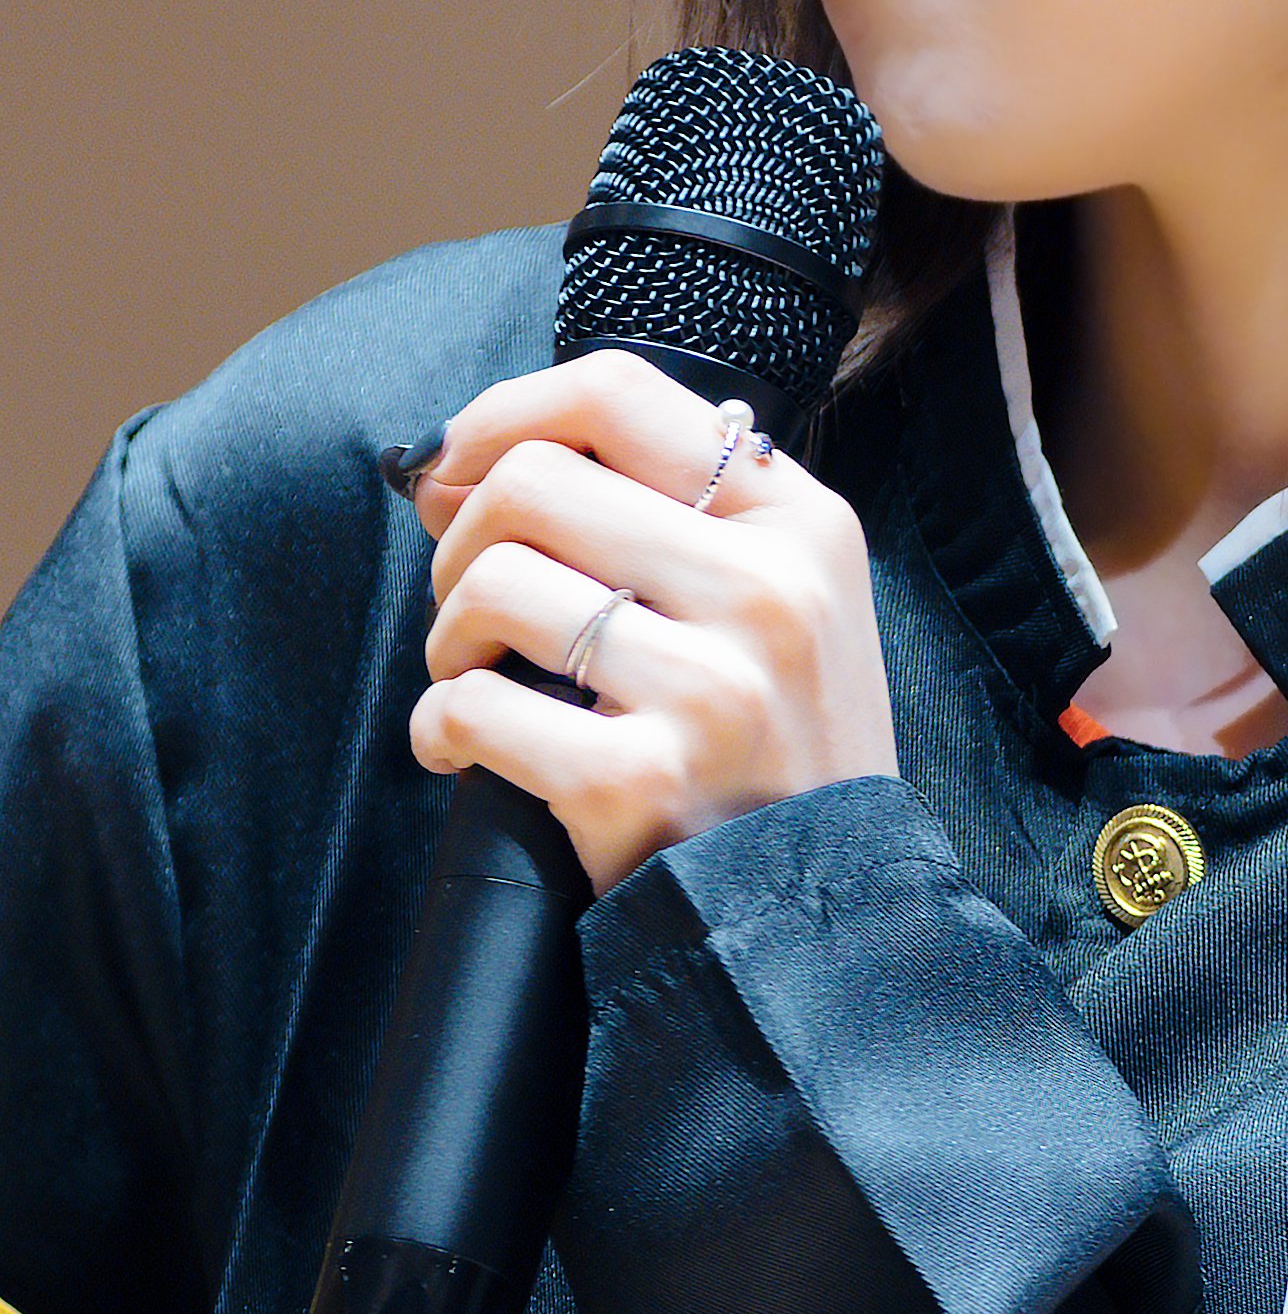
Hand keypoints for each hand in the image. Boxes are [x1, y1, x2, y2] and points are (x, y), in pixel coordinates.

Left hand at [408, 355, 898, 896]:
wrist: (822, 922)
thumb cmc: (777, 749)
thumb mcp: (789, 598)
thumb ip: (681, 513)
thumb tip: (482, 459)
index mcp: (800, 522)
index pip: (619, 391)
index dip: (505, 413)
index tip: (461, 464)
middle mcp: (767, 588)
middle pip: (534, 480)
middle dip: (463, 539)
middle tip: (469, 604)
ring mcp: (710, 687)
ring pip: (494, 582)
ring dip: (447, 637)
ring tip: (474, 678)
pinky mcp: (642, 782)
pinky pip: (475, 706)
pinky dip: (438, 727)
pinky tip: (461, 749)